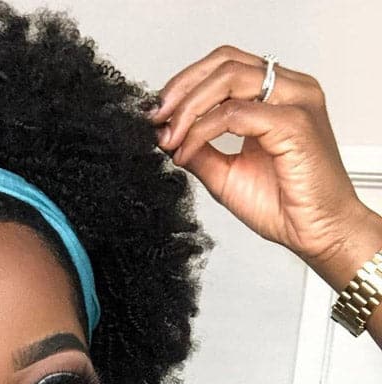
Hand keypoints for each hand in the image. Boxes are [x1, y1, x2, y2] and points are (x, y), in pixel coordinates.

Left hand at [150, 46, 381, 288]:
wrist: (314, 232)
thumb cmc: (283, 205)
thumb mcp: (224, 174)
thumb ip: (200, 149)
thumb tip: (166, 135)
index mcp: (277, 95)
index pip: (226, 65)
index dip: (186, 83)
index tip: (159, 113)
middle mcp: (290, 91)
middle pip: (225, 63)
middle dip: (182, 90)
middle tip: (157, 119)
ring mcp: (296, 102)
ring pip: (228, 80)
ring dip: (189, 108)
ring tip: (170, 139)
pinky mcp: (294, 124)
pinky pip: (235, 113)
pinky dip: (202, 131)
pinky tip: (188, 152)